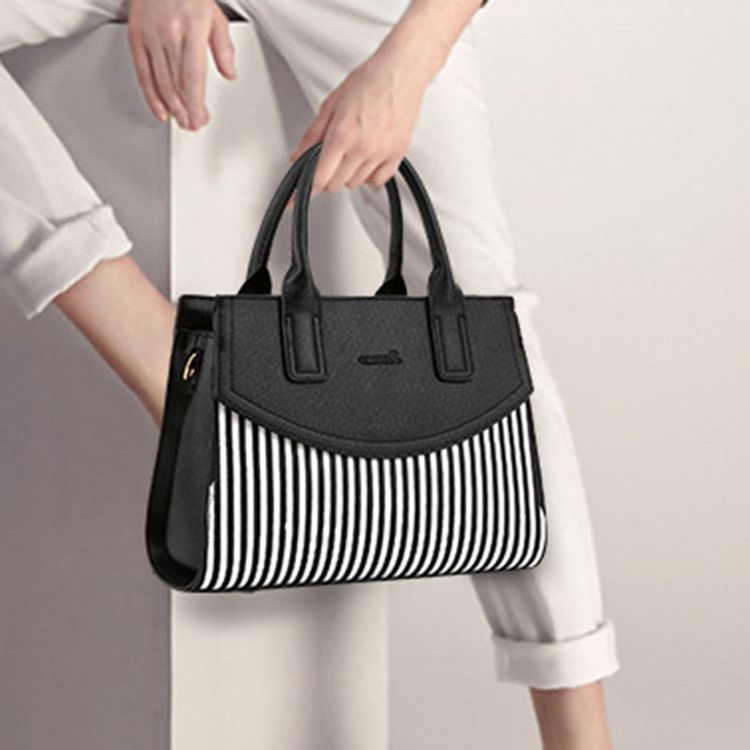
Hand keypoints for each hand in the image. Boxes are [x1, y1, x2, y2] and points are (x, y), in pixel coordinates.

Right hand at [127, 0, 235, 129]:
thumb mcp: (215, 15)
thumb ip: (223, 47)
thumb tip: (230, 73)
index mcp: (191, 29)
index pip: (193, 75)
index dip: (195, 102)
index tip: (200, 118)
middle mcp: (169, 33)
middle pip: (176, 83)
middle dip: (185, 110)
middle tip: (193, 125)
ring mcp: (150, 36)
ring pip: (160, 81)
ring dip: (172, 107)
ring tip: (181, 121)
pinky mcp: (136, 37)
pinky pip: (143, 73)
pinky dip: (151, 96)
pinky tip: (160, 110)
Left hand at [285, 0, 480, 203]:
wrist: (401, 71)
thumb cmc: (369, 81)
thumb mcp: (331, 104)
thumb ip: (312, 135)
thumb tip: (297, 156)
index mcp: (341, 135)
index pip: (319, 177)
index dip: (306, 189)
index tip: (296, 199)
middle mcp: (362, 148)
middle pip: (336, 184)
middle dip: (328, 176)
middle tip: (329, 159)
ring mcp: (381, 153)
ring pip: (356, 184)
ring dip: (348, 174)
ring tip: (352, 152)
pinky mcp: (397, 154)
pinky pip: (378, 181)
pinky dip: (369, 176)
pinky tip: (367, 160)